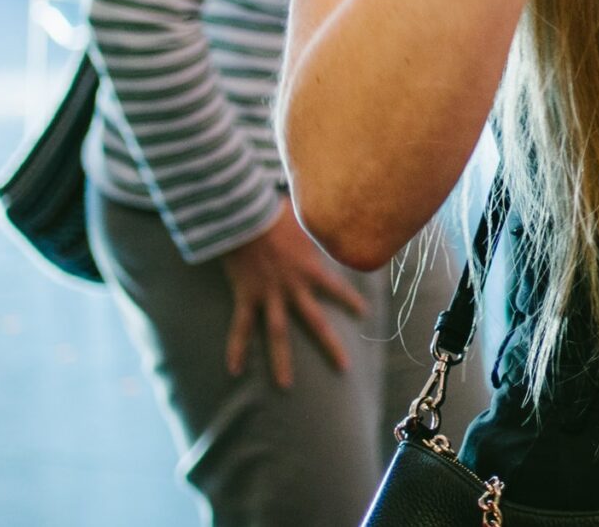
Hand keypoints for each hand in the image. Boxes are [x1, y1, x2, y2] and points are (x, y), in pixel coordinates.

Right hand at [220, 201, 369, 389]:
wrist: (245, 216)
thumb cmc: (275, 212)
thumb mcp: (306, 219)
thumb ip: (320, 226)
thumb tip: (337, 214)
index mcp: (311, 269)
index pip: (337, 288)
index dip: (350, 301)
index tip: (364, 314)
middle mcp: (293, 288)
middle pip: (315, 321)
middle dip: (329, 345)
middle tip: (344, 368)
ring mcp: (268, 296)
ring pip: (276, 334)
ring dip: (281, 361)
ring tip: (286, 385)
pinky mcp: (245, 297)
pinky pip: (239, 327)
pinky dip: (235, 348)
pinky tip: (234, 370)